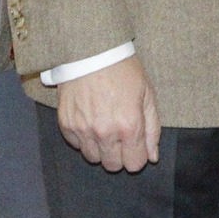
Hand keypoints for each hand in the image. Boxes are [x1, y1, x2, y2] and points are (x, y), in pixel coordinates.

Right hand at [57, 55, 160, 172]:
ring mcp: (83, 130)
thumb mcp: (147, 95)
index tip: (136, 144)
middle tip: (121, 134)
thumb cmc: (124, 70)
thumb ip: (152, 129)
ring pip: (93, 158)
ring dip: (101, 148)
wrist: (92, 52)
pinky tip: (90, 119)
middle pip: (113, 166)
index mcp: (129, 126)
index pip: (134, 164)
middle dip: (120, 154)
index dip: (138, 156)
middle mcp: (105, 133)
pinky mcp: (66, 124)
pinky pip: (76, 145)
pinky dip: (84, 138)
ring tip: (105, 125)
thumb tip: (152, 157)